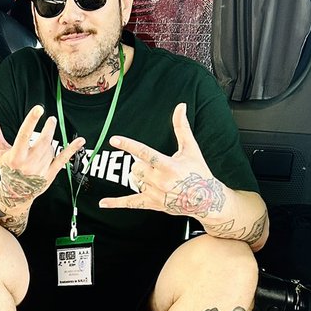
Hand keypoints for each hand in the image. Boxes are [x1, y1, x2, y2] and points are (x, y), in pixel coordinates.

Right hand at [0, 105, 85, 206]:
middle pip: (43, 141)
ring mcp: (41, 169)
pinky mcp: (50, 174)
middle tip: (51, 119)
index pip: (24, 135)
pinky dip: (72, 149)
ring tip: (46, 137)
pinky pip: (63, 159)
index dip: (31, 121)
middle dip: (48, 128)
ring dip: (50, 141)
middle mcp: (29, 162)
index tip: (39, 108)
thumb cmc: (7, 169)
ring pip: (51, 148)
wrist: (16, 194)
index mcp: (16, 155)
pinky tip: (81, 140)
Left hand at [99, 103, 226, 218]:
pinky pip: (130, 203)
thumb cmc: (199, 172)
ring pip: (134, 180)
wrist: (207, 200)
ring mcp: (155, 193)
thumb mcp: (191, 149)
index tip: (114, 140)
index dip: (128, 145)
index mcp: (168, 165)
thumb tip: (180, 107)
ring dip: (141, 177)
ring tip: (158, 179)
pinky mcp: (152, 203)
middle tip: (157, 168)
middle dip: (142, 165)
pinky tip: (103, 203)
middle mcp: (159, 180)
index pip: (144, 153)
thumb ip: (182, 127)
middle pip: (136, 167)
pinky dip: (116, 203)